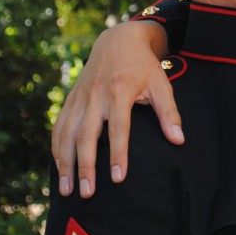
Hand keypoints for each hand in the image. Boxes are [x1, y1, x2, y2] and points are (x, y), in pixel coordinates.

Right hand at [51, 20, 181, 197]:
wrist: (118, 40)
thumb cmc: (143, 66)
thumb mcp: (161, 84)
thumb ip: (169, 113)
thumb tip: (178, 140)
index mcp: (120, 91)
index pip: (118, 128)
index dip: (118, 154)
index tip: (118, 178)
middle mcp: (96, 96)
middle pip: (86, 135)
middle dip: (85, 166)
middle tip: (87, 193)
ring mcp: (80, 98)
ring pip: (67, 134)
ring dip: (65, 163)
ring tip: (67, 190)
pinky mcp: (71, 99)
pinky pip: (59, 126)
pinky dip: (56, 148)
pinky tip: (59, 168)